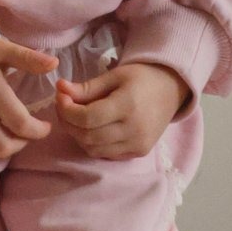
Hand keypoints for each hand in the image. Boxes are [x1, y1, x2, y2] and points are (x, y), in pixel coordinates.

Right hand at [0, 17, 58, 156]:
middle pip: (4, 148)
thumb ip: (29, 59)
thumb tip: (55, 63)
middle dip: (21, 144)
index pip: (21, 125)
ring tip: (10, 122)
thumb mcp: (1, 48)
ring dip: (5, 138)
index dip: (38, 131)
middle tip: (28, 130)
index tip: (45, 125)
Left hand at [54, 60, 190, 159]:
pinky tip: (94, 129)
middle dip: (68, 123)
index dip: (67, 110)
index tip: (60, 97)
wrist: (171, 90)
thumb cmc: (141, 78)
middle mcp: (134, 129)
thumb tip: (60, 88)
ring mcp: (137, 144)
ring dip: (78, 135)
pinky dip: (93, 144)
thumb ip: (87, 87)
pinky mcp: (139, 152)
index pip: (87, 118)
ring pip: (93, 149)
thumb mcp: (114, 76)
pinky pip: (106, 154)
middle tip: (64, 107)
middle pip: (87, 136)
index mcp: (128, 105)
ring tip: (78, 118)